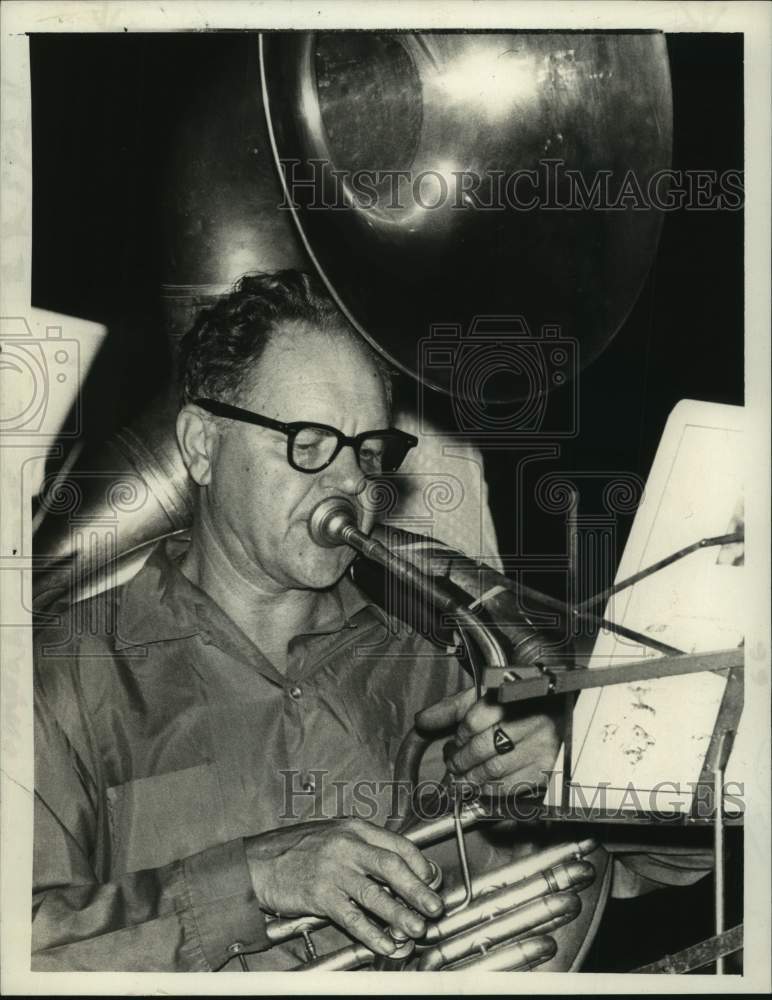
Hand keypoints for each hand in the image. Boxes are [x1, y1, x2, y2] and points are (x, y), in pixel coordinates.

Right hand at [245, 817, 442, 955]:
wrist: (259, 861)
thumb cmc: (297, 847)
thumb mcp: (334, 834)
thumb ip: (363, 845)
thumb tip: (396, 865)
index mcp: (354, 828)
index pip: (397, 843)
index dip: (420, 863)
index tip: (432, 879)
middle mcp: (346, 846)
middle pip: (392, 866)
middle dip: (418, 889)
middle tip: (434, 906)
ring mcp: (333, 870)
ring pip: (375, 895)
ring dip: (400, 914)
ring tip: (416, 928)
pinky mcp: (319, 895)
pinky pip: (352, 918)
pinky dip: (372, 933)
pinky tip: (385, 943)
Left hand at [415, 687, 560, 796]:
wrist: (564, 715)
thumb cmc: (520, 705)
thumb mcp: (487, 697)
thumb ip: (453, 708)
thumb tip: (421, 720)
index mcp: (513, 697)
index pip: (473, 721)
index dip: (458, 737)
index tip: (454, 743)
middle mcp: (530, 721)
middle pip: (482, 747)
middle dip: (460, 761)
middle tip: (453, 765)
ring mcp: (541, 747)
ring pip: (495, 769)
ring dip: (471, 778)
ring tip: (462, 778)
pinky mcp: (547, 769)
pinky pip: (513, 786)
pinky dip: (491, 790)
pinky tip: (482, 787)